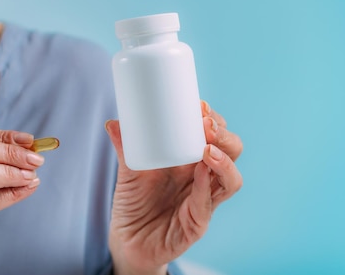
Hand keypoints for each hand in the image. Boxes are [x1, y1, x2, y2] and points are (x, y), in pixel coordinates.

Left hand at [105, 102, 242, 274]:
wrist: (127, 240)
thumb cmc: (134, 203)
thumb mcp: (127, 172)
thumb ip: (124, 148)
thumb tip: (113, 123)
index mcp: (191, 160)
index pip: (215, 136)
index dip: (213, 120)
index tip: (200, 105)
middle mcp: (203, 178)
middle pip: (231, 153)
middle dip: (224, 136)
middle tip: (206, 124)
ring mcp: (204, 200)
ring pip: (230, 180)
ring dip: (224, 161)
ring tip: (208, 148)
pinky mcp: (197, 223)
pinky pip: (208, 204)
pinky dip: (206, 186)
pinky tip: (202, 171)